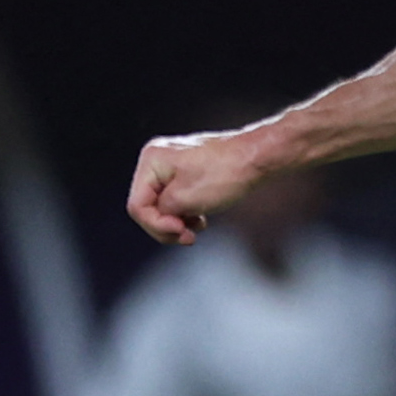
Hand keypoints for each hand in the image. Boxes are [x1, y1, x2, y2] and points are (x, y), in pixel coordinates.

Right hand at [127, 122, 273, 244]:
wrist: (257, 157)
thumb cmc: (225, 173)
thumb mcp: (185, 199)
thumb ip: (163, 212)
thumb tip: (162, 219)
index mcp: (151, 161)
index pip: (137, 205)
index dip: (156, 224)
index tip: (181, 231)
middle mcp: (157, 160)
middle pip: (148, 206)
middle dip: (166, 226)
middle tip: (188, 237)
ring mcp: (173, 166)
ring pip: (164, 206)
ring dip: (178, 222)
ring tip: (198, 228)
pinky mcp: (189, 173)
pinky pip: (178, 200)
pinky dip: (187, 214)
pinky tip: (202, 220)